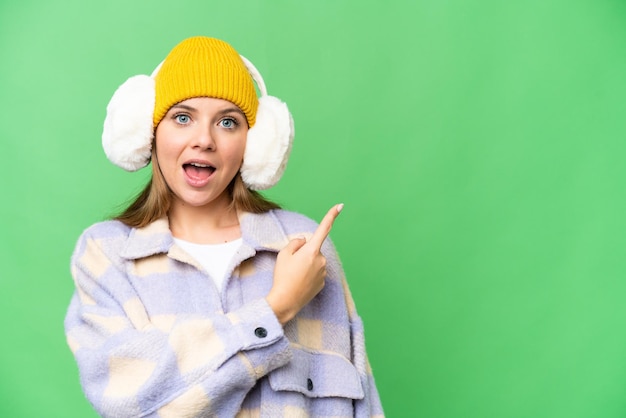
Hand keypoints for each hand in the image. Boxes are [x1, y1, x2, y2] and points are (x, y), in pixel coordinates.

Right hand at [266, 204, 343, 324]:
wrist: (285, 302)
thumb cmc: (283, 277)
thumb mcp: (283, 254)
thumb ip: (295, 243)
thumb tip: (304, 242)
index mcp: (312, 251)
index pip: (323, 229)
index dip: (331, 216)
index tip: (340, 206)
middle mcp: (321, 260)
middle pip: (313, 249)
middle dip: (304, 253)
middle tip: (291, 265)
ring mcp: (323, 272)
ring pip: (314, 262)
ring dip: (306, 265)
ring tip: (294, 276)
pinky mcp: (323, 283)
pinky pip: (316, 273)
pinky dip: (308, 275)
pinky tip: (299, 282)